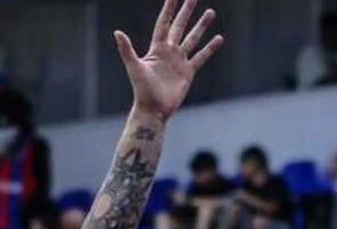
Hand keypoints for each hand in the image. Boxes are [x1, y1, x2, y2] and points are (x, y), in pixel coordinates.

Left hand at [114, 0, 223, 121]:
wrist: (153, 110)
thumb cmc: (142, 91)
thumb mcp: (134, 68)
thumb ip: (127, 50)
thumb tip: (117, 32)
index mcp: (157, 48)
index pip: (164, 23)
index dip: (169, 8)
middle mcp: (169, 52)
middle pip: (179, 26)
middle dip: (186, 11)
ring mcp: (179, 61)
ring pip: (192, 39)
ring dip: (201, 26)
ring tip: (210, 13)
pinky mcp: (188, 73)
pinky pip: (201, 57)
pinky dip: (210, 48)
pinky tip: (219, 38)